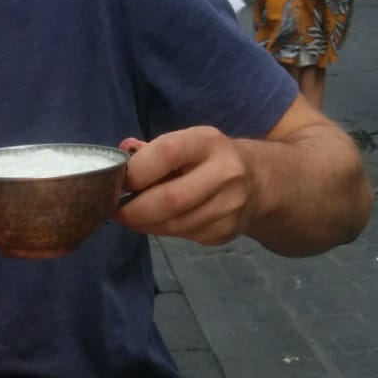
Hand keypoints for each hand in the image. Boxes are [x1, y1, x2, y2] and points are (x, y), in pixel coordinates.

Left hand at [115, 129, 256, 245]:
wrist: (261, 181)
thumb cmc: (209, 158)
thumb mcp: (187, 143)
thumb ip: (153, 150)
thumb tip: (121, 153)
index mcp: (209, 142)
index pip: (167, 152)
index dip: (137, 171)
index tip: (119, 181)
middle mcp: (225, 172)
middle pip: (170, 199)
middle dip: (135, 210)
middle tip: (116, 210)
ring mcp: (230, 205)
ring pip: (174, 224)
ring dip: (145, 224)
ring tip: (132, 216)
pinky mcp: (226, 231)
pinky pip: (183, 235)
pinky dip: (162, 230)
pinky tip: (157, 221)